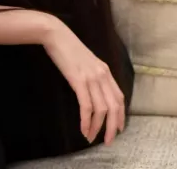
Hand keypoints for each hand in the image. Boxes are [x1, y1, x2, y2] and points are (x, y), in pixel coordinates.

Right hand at [42, 19, 125, 146]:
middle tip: (108, 141)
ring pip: (101, 110)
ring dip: (97, 127)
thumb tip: (94, 91)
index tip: (118, 129)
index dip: (121, 115)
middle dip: (113, 127)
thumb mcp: (86, 61)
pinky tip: (83, 129)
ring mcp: (91, 77)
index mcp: (105, 70)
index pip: (119, 97)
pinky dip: (86, 121)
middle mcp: (102, 75)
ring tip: (90, 137)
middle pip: (114, 107)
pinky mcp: (79, 80)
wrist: (56, 35)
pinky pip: (86, 106)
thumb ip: (93, 74)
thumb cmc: (68, 47)